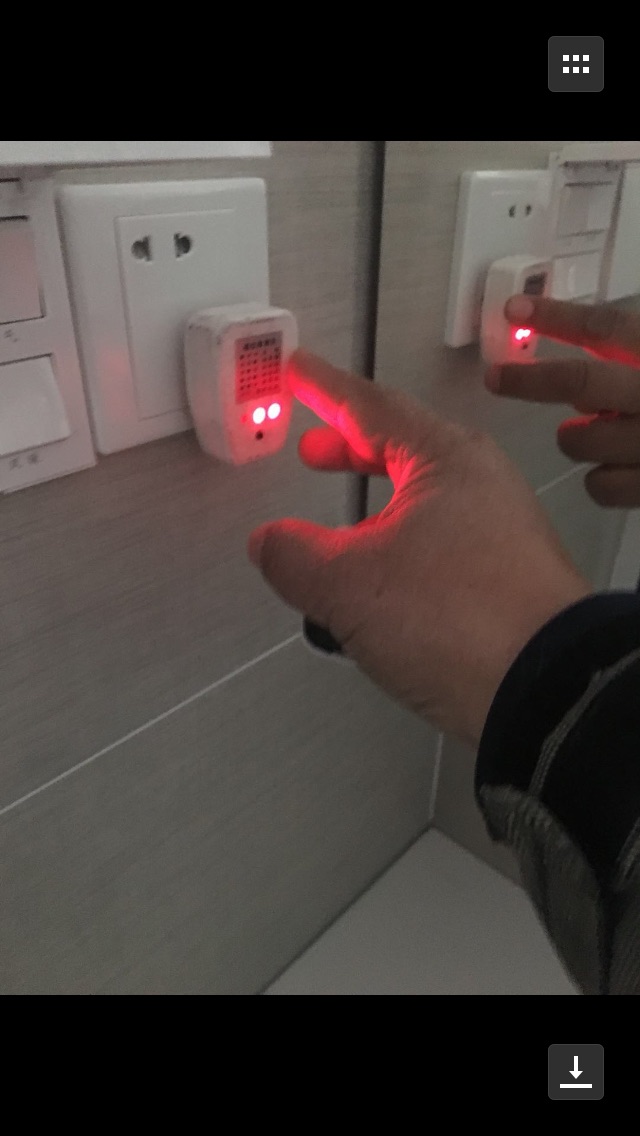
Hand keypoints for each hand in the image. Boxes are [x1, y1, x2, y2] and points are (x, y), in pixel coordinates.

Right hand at [248, 352, 589, 745]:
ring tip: (340, 524)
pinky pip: (444, 538)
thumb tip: (268, 542)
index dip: (323, 390)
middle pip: (403, 447)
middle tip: (313, 448)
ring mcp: (501, 527)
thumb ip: (294, 556)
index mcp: (443, 459)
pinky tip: (383, 576)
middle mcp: (481, 482)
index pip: (368, 406)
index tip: (299, 372)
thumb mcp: (348, 585)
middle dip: (351, 448)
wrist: (545, 688)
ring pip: (425, 497)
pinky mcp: (509, 573)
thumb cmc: (459, 619)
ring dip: (377, 501)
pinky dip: (403, 541)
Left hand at [486, 295, 639, 506]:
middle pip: (583, 384)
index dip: (557, 316)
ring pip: (583, 441)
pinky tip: (619, 468)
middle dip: (531, 381)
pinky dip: (599, 479)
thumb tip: (581, 381)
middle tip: (498, 378)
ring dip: (575, 438)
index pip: (608, 326)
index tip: (514, 309)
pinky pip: (600, 486)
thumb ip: (636, 354)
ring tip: (597, 432)